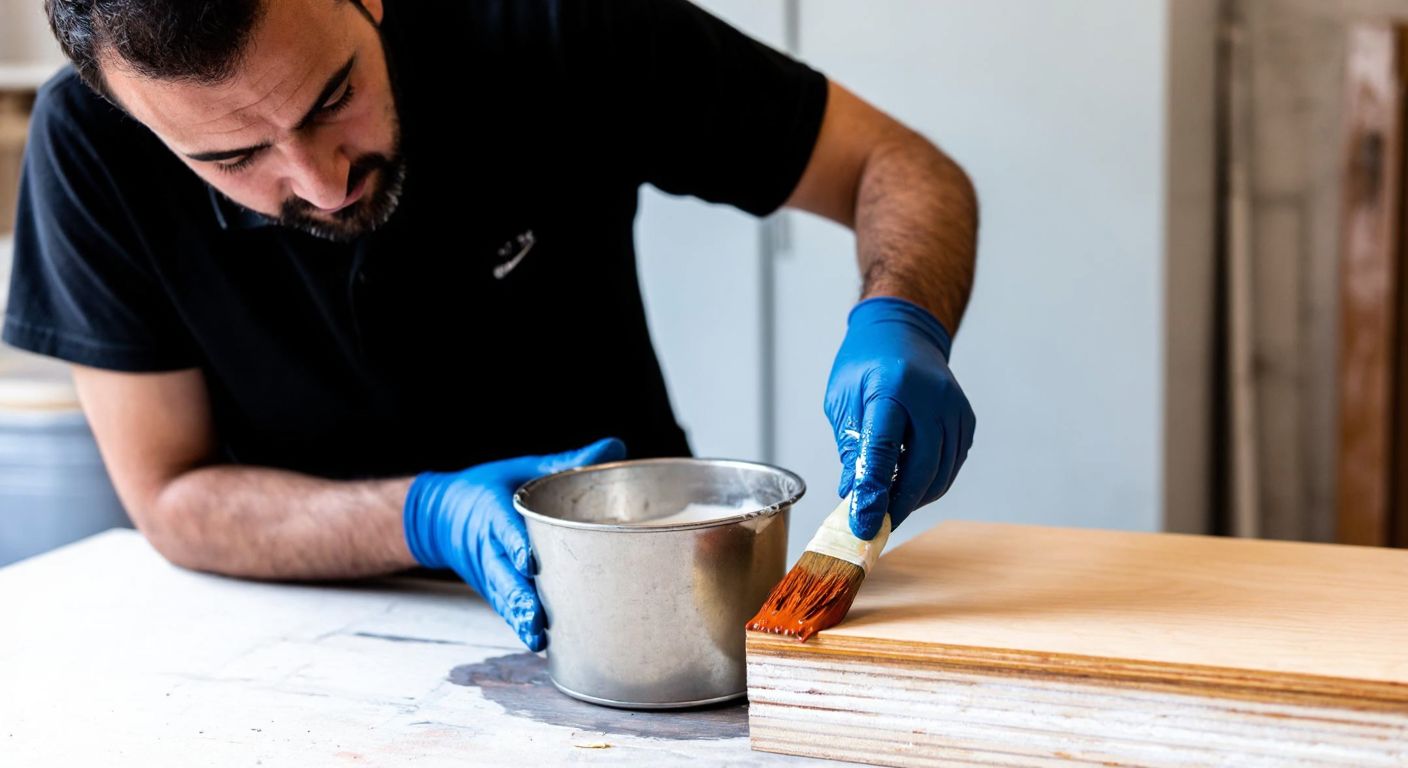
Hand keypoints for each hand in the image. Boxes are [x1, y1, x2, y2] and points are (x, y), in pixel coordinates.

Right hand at [402, 437, 626, 649]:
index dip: (515, 544)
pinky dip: (518, 625)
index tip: (529, 561)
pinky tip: (541, 643)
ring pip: (502, 599)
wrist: (438, 516)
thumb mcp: (523, 468)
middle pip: (501, 574)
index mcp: (491, 510)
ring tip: (537, 636)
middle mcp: (486, 547)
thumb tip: (615, 447)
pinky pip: (505, 609)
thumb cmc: (488, 489)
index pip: (503, 528)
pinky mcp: (491, 590)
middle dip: (519, 597)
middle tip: (537, 615)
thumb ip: (567, 462)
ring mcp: (486, 573)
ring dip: (518, 618)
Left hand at [825, 297, 974, 539]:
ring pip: (941, 472)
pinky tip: (909, 484)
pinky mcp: (965, 420)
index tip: (863, 524)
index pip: (883, 449)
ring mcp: (953, 408)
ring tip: (888, 505)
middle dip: (898, 504)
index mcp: (891, 387)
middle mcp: (930, 397)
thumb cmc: (865, 363)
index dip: (873, 492)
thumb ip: (851, 447)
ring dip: (915, 497)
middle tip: (876, 524)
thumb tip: (854, 495)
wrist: (904, 331)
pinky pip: (952, 464)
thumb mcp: (842, 400)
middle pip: (921, 467)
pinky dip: (931, 482)